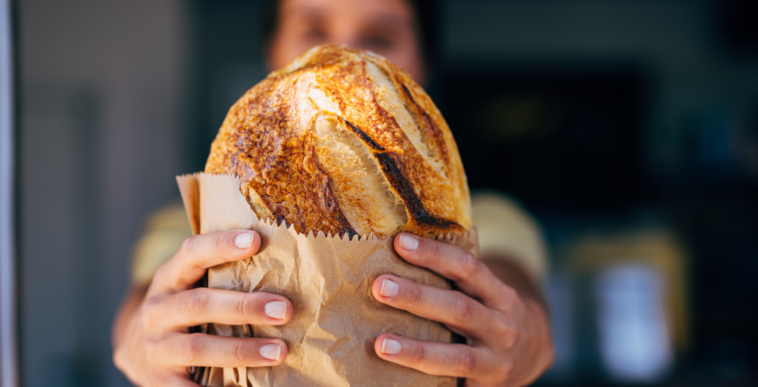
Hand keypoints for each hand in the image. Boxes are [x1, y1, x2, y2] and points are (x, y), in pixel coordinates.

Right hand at [113, 230, 292, 385]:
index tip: (256, 239)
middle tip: (283, 310)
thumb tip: (286, 266)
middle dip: (244, 307)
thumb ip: (224, 275)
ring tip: (278, 352)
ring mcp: (156, 347)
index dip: (221, 244)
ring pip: (197, 348)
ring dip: (241, 351)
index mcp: (169, 278)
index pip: (191, 253)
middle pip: (199, 304)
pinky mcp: (159, 380)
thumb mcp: (191, 285)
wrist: (135, 349)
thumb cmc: (184, 311)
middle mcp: (158, 310)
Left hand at [372, 233, 553, 386]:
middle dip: (417, 297)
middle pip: (458, 308)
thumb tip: (398, 254)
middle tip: (380, 286)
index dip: (434, 253)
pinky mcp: (486, 384)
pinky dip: (426, 377)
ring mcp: (496, 358)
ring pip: (456, 355)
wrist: (533, 352)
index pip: (467, 267)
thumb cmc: (491, 313)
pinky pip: (455, 380)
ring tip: (382, 344)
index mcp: (499, 293)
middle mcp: (502, 325)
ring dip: (416, 349)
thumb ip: (454, 280)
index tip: (400, 242)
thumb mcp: (485, 292)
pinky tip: (399, 371)